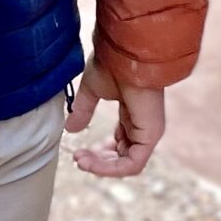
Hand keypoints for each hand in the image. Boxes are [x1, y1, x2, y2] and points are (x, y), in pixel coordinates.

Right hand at [65, 55, 164, 177]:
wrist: (127, 52)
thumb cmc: (113, 63)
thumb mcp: (92, 90)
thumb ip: (83, 110)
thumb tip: (70, 129)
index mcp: (132, 114)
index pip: (120, 143)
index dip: (100, 152)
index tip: (78, 152)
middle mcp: (142, 125)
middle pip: (122, 156)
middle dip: (98, 161)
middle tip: (78, 158)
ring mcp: (148, 131)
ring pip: (127, 163)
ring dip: (101, 166)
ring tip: (80, 161)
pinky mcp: (151, 135)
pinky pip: (133, 163)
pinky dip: (111, 168)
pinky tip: (92, 162)